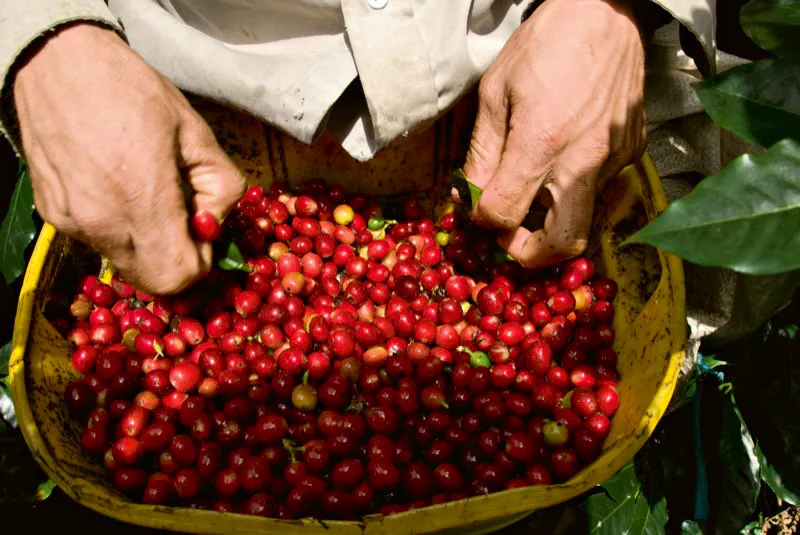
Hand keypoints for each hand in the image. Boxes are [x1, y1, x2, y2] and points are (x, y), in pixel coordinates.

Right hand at [14, 24, 244, 293]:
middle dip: (175, 260)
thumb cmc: (131, 90)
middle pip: (152, 281)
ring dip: (147, 245)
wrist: (58, 62)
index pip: (179, 276)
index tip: (202, 232)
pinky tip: (118, 187)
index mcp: (142, 200)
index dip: (200, 261)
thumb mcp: (197, 134)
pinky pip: (98, 241)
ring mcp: (72, 222)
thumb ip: (221, 188)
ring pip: (124, 264)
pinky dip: (118, 229)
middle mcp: (101, 222)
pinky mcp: (52, 214)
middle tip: (181, 219)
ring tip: (147, 194)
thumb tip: (215, 224)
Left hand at [459, 0, 645, 266]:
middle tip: (511, 239)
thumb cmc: (545, 44)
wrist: (606, 12)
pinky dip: (575, 189)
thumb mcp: (495, 92)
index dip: (484, 220)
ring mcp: (614, 159)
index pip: (505, 213)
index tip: (479, 208)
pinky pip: (601, 188)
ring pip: (585, 219)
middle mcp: (584, 161)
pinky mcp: (632, 151)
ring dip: (554, 221)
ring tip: (533, 194)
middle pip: (563, 243)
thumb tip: (470, 195)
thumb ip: (482, 153)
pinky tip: (562, 160)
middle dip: (532, 254)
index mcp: (542, 144)